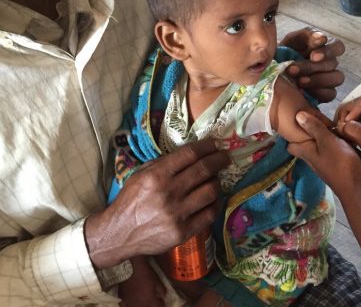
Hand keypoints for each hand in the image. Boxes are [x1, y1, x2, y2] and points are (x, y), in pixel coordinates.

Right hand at [85, 139, 229, 267]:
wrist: (118, 234)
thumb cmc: (131, 200)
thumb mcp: (141, 174)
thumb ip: (165, 163)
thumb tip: (193, 153)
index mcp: (156, 175)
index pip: (190, 154)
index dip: (207, 146)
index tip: (216, 143)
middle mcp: (168, 193)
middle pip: (204, 170)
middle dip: (219, 160)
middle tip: (225, 157)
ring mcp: (177, 214)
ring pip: (211, 191)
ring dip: (217, 182)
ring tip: (215, 179)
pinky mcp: (183, 232)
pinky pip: (210, 214)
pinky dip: (214, 204)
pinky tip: (212, 199)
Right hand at [119, 257, 165, 306]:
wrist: (130, 267)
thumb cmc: (145, 272)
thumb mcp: (156, 280)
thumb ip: (161, 289)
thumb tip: (163, 295)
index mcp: (150, 300)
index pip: (158, 306)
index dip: (161, 303)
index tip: (161, 300)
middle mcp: (140, 304)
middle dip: (151, 305)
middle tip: (153, 301)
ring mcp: (129, 303)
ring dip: (141, 306)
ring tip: (143, 301)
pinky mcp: (122, 298)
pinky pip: (125, 306)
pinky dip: (129, 305)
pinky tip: (131, 301)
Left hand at [280, 27, 344, 102]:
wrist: (275, 69)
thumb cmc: (286, 51)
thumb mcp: (292, 40)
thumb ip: (307, 35)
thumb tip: (322, 38)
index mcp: (326, 46)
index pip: (338, 46)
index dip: (328, 51)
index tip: (313, 56)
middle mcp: (331, 62)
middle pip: (332, 64)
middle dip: (311, 67)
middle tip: (293, 69)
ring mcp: (331, 78)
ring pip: (336, 78)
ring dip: (317, 80)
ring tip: (299, 82)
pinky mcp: (327, 93)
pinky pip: (330, 94)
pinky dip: (317, 92)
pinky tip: (302, 91)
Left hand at [287, 111, 360, 197]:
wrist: (359, 187)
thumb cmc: (341, 164)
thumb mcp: (327, 142)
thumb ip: (314, 128)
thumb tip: (297, 115)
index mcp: (307, 153)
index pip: (291, 145)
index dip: (291, 133)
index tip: (295, 120)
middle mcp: (314, 158)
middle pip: (307, 143)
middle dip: (309, 131)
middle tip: (316, 115)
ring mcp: (327, 161)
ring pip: (321, 145)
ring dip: (325, 135)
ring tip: (331, 120)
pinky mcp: (339, 163)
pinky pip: (334, 149)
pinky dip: (337, 141)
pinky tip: (343, 132)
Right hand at [335, 90, 360, 201]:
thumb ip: (357, 131)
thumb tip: (341, 124)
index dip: (356, 105)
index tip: (348, 122)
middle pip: (360, 105)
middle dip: (348, 114)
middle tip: (339, 129)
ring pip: (356, 117)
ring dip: (346, 124)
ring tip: (339, 135)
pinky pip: (356, 129)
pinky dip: (348, 132)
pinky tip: (343, 141)